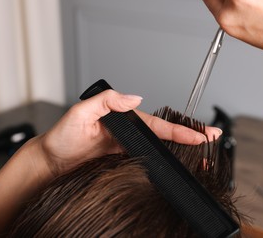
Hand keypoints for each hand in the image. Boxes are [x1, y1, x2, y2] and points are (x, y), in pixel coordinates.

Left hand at [38, 89, 221, 176]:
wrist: (51, 161)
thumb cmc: (62, 136)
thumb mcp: (80, 112)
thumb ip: (106, 102)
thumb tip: (134, 98)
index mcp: (122, 117)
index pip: (156, 124)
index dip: (179, 130)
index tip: (198, 135)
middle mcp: (127, 132)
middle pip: (163, 134)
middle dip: (188, 137)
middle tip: (210, 140)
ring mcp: (126, 147)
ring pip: (159, 147)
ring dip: (180, 150)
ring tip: (201, 155)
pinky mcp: (122, 160)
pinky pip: (148, 159)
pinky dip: (164, 161)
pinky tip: (175, 165)